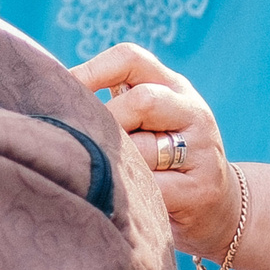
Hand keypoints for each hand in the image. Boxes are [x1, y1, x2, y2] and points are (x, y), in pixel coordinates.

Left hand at [71, 43, 238, 257]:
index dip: (90, 70)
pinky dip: (131, 195)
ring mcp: (203, 150)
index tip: (61, 92)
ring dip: (116, 165)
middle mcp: (193, 111)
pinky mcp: (201, 190)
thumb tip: (47, 96)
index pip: (130, 58)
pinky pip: (153, 188)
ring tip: (102, 178)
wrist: (222, 211)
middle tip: (85, 146)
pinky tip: (122, 202)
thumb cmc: (163, 164)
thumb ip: (114, 107)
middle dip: (106, 123)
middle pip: (143, 100)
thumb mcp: (147, 125)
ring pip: (145, 149)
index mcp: (174, 87)